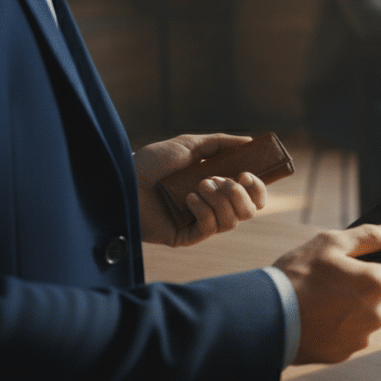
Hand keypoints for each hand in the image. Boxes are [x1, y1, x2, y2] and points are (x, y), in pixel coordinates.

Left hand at [134, 134, 267, 247]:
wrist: (123, 180)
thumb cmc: (151, 163)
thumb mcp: (188, 145)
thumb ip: (220, 143)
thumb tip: (250, 142)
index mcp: (217, 188)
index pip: (253, 196)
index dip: (258, 188)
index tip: (247, 174)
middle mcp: (213, 207)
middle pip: (250, 211)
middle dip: (242, 195)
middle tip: (223, 181)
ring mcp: (200, 223)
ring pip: (233, 221)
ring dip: (220, 199)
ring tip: (198, 185)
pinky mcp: (187, 237)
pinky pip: (210, 229)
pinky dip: (204, 210)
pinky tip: (188, 198)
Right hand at [274, 223, 380, 364]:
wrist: (262, 319)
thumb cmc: (295, 277)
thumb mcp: (330, 243)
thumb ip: (369, 236)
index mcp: (378, 285)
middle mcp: (376, 315)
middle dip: (372, 285)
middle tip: (341, 277)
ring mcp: (361, 337)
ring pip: (370, 315)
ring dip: (357, 306)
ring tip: (325, 296)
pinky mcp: (344, 353)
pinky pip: (352, 333)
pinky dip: (341, 324)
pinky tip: (318, 315)